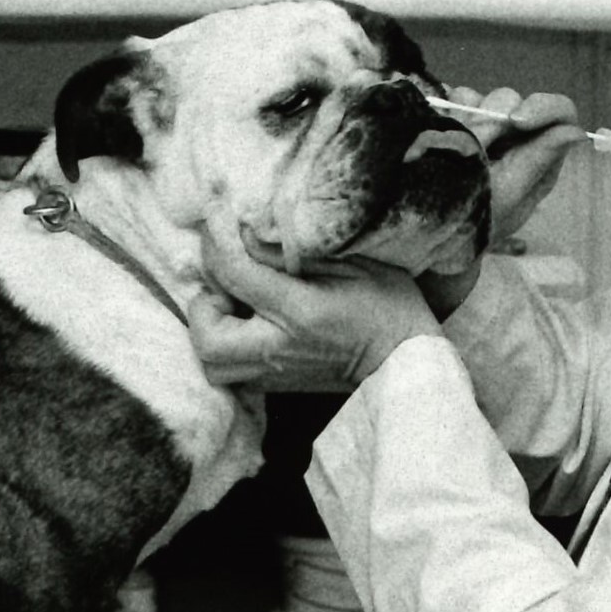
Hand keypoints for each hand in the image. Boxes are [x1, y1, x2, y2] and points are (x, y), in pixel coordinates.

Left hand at [189, 207, 440, 389]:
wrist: (406, 360)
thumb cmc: (387, 304)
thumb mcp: (350, 261)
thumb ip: (293, 249)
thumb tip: (244, 234)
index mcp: (300, 311)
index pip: (235, 275)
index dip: (215, 244)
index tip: (215, 224)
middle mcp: (279, 349)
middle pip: (207, 339)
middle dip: (204, 306)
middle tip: (226, 284)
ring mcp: (276, 374)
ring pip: (212, 365)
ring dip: (211, 331)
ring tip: (235, 306)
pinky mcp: (278, 386)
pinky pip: (231, 373)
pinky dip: (225, 348)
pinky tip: (247, 324)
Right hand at [420, 87, 582, 316]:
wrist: (430, 230)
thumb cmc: (476, 221)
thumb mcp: (508, 196)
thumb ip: (539, 160)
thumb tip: (577, 133)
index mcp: (540, 154)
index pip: (559, 114)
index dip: (542, 107)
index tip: (515, 120)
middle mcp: (516, 135)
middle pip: (513, 101)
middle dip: (489, 121)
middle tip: (471, 147)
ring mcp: (486, 125)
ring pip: (481, 98)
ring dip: (465, 120)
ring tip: (450, 150)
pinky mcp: (458, 118)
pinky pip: (456, 99)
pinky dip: (448, 112)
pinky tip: (439, 134)